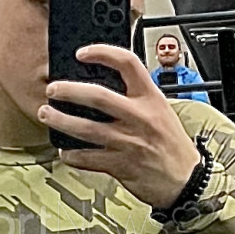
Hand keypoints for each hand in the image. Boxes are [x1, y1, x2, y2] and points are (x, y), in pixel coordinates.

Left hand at [39, 45, 201, 209]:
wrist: (186, 180)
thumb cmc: (172, 145)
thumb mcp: (161, 111)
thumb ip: (137, 98)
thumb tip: (104, 86)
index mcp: (151, 98)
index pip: (128, 64)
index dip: (102, 53)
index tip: (82, 53)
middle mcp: (139, 117)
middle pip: (98, 96)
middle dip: (69, 90)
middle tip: (53, 89)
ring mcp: (128, 142)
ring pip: (86, 128)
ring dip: (61, 121)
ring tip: (48, 115)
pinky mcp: (120, 165)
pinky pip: (87, 158)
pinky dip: (71, 155)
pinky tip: (65, 151)